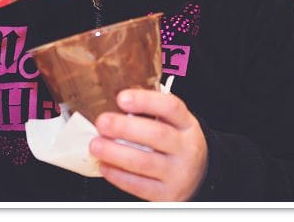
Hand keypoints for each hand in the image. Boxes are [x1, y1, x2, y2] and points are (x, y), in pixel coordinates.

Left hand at [89, 89, 207, 200]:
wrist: (197, 178)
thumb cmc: (175, 144)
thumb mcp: (173, 125)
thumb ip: (150, 115)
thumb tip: (114, 109)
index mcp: (186, 125)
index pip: (170, 107)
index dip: (146, 101)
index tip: (121, 98)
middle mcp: (186, 148)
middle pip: (157, 135)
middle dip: (125, 128)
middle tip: (102, 122)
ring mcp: (178, 173)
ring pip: (145, 162)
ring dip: (116, 153)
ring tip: (96, 145)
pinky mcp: (167, 194)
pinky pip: (139, 185)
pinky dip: (118, 175)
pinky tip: (104, 165)